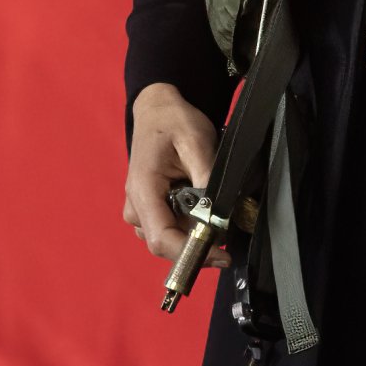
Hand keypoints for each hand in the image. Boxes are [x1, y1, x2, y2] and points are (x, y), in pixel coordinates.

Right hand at [123, 82, 230, 267]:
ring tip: (216, 210)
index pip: (162, 239)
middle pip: (167, 244)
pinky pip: (170, 228)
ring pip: (170, 238)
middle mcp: (136, 207)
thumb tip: (218, 213)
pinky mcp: (148, 210)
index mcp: (143, 190)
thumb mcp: (196, 141)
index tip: (222, 255)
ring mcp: (139, 210)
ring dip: (195, 232)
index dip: (192, 253)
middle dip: (199, 243)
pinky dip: (190, 224)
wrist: (159, 110)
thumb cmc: (175, 122)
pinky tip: (203, 207)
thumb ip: (206, 177)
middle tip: (230, 229)